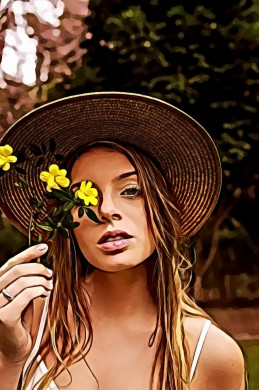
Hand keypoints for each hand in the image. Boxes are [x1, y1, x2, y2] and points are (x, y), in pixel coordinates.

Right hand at [0, 244, 52, 363]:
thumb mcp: (24, 293)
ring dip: (42, 281)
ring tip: (49, 286)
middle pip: (18, 270)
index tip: (44, 246)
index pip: (11, 263)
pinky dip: (39, 291)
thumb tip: (40, 256)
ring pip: (23, 282)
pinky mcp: (4, 317)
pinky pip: (26, 295)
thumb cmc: (21, 317)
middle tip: (50, 274)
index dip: (28, 253)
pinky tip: (44, 294)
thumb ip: (28, 277)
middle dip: (39, 269)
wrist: (17, 346)